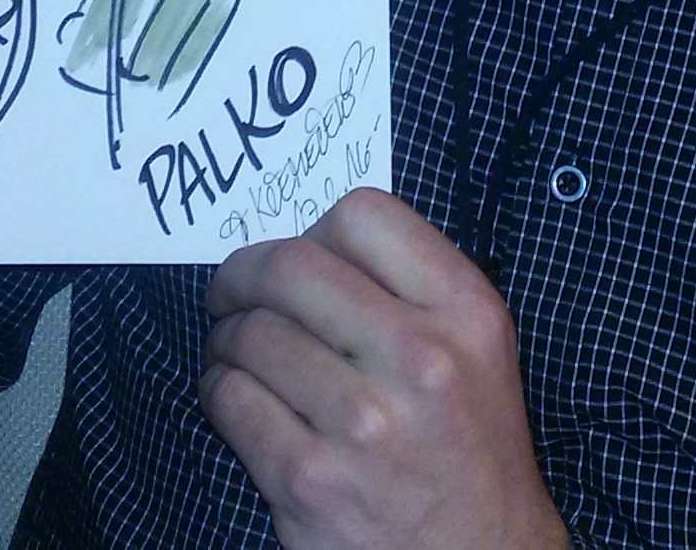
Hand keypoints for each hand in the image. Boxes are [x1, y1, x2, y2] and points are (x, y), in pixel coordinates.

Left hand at [201, 189, 568, 549]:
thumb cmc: (468, 450)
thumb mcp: (476, 349)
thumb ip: (410, 288)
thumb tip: (305, 245)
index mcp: (466, 313)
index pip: (362, 215)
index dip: (314, 231)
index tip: (300, 260)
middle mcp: (420, 359)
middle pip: (289, 266)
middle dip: (242, 276)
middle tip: (231, 295)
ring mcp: (362, 422)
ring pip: (249, 333)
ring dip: (225, 338)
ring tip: (237, 354)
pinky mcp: (309, 479)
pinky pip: (229, 399)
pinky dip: (219, 390)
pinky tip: (237, 399)